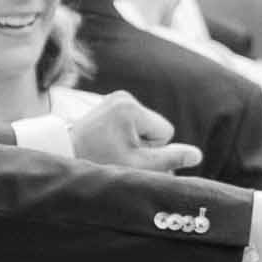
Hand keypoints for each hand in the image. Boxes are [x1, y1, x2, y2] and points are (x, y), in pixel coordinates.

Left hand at [70, 91, 200, 173]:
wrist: (64, 154)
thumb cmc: (99, 161)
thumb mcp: (137, 165)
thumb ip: (169, 159)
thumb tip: (197, 155)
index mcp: (131, 108)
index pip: (166, 131)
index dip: (153, 149)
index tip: (129, 154)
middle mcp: (123, 96)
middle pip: (155, 126)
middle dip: (143, 143)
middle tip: (118, 152)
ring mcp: (114, 98)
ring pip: (144, 125)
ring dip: (133, 139)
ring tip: (110, 147)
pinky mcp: (108, 102)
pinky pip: (131, 120)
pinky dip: (124, 133)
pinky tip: (108, 140)